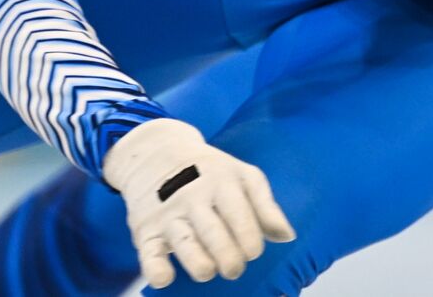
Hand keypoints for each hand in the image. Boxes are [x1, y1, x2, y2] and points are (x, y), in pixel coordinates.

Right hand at [102, 118, 295, 287]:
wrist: (156, 154)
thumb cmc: (210, 171)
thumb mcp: (242, 176)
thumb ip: (265, 206)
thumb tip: (287, 237)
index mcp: (222, 182)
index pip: (238, 212)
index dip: (249, 235)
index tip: (254, 252)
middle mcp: (194, 197)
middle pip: (213, 230)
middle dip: (227, 255)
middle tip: (235, 269)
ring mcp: (168, 214)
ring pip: (184, 241)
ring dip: (197, 261)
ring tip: (208, 272)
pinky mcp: (145, 230)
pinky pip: (149, 253)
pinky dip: (155, 267)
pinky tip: (166, 278)